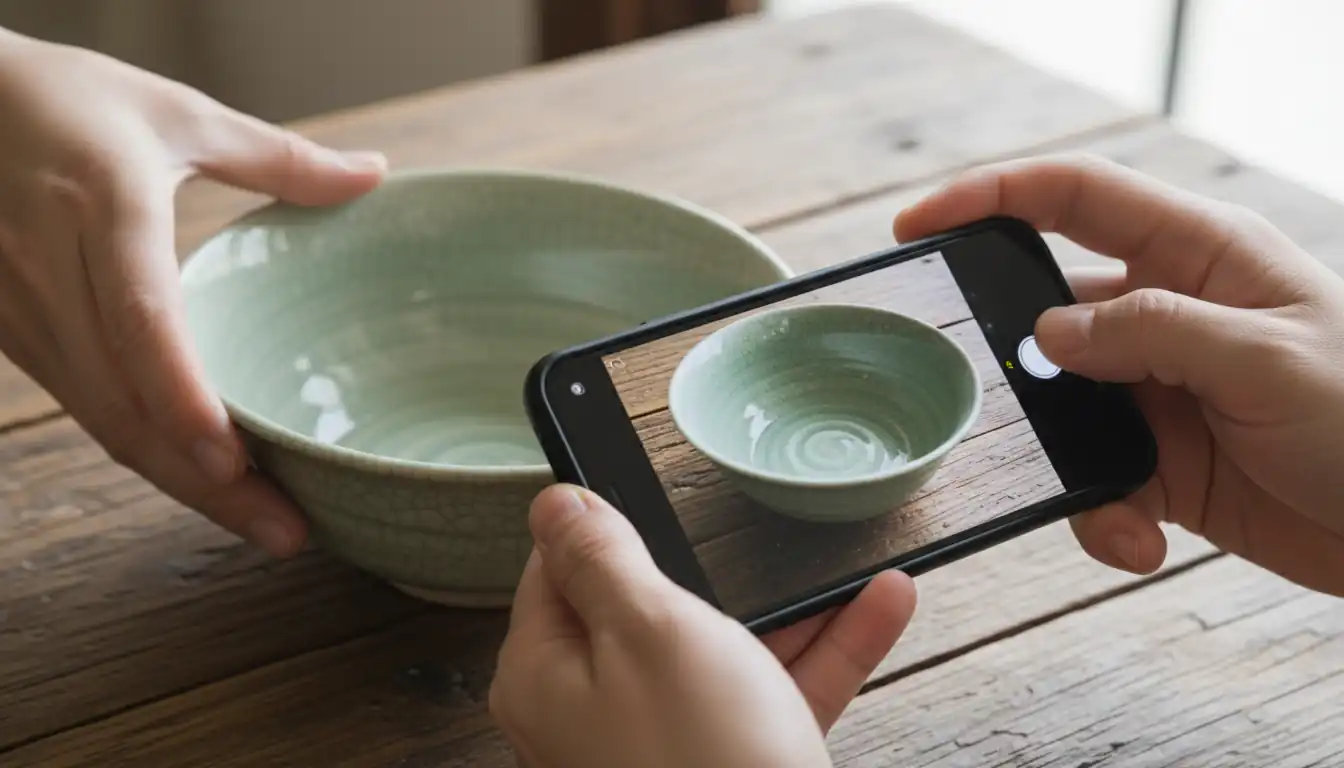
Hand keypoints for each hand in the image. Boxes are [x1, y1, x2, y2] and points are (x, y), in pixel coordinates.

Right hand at [0, 29, 385, 555]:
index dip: (183, 396)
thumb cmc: (66, 101)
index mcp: (103, 207)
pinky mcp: (13, 335)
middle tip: (285, 532)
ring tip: (263, 524)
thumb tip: (375, 176)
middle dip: (205, 483)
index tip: (233, 460)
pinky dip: (144, 450)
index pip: (141, 319)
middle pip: (125, 404)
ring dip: (178, 483)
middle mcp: (52, 271)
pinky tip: (201, 480)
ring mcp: (22, 312)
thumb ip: (280, 157)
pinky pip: (85, 407)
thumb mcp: (178, 115)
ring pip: (101, 420)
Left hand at [489, 484, 916, 767]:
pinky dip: (821, 654)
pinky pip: (770, 695)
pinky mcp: (725, 767)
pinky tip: (876, 608)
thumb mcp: (647, 627)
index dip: (602, 529)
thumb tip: (553, 506)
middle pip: (647, 613)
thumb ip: (599, 558)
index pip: (556, 573)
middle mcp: (596, 714)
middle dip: (715, 574)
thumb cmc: (701, 764)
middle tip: (746, 535)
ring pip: (724, 654)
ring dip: (790, 612)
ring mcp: (662, 746)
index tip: (640, 491)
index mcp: (548, 674)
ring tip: (841, 569)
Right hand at [895, 153, 1343, 594]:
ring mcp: (1158, 389)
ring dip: (1062, 460)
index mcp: (1198, 256)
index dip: (989, 197)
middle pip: (1046, 312)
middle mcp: (1167, 314)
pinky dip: (1101, 513)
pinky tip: (1141, 538)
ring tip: (1113, 505)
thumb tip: (1044, 336)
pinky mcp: (1160, 460)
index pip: (1075, 197)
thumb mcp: (1267, 360)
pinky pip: (1091, 478)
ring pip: (1058, 410)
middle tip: (975, 398)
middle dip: (1008, 360)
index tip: (917, 224)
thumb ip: (1151, 332)